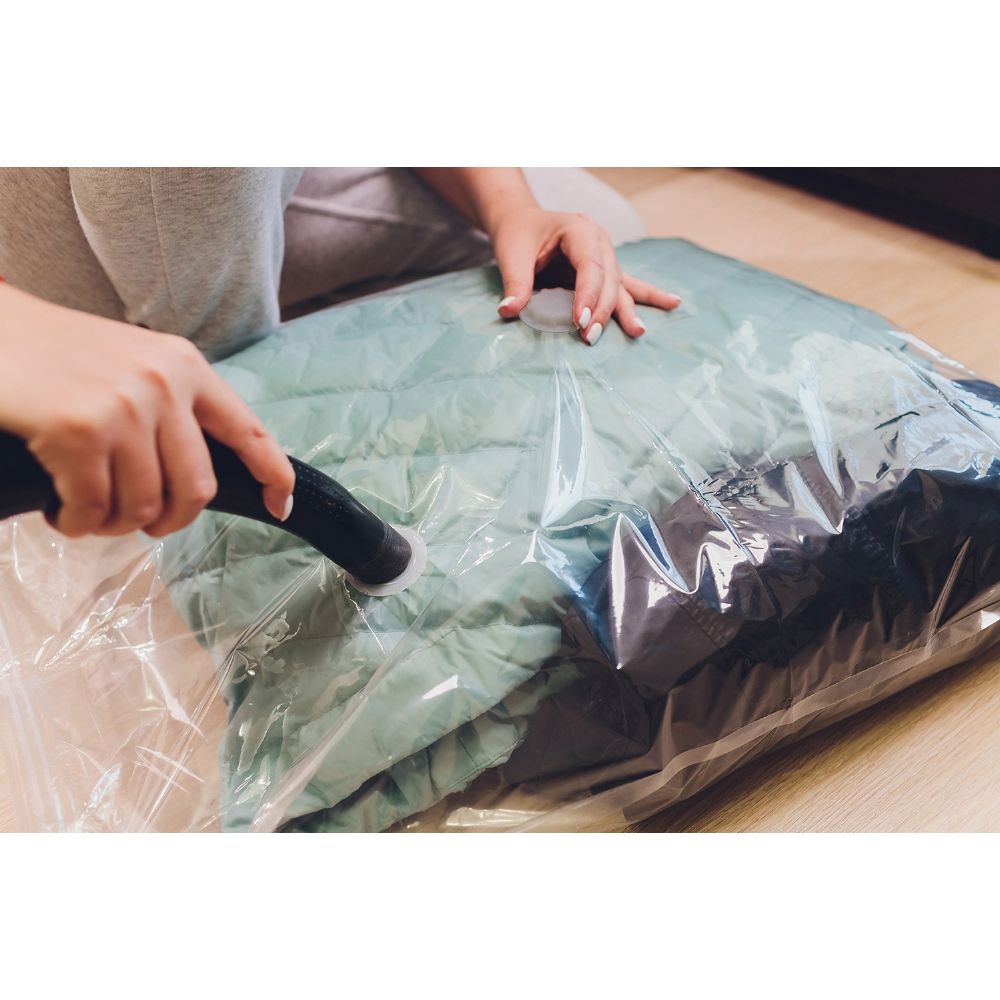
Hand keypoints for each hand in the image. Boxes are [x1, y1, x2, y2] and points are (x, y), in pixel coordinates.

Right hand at [0, 283, 294, 538]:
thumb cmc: (53, 353)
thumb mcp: (131, 361)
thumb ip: (170, 405)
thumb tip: (195, 474)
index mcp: (185, 366)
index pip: (249, 430)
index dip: (272, 475)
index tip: (280, 505)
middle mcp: (164, 384)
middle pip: (196, 489)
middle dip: (170, 520)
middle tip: (144, 524)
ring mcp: (124, 407)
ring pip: (143, 506)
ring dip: (114, 525)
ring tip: (90, 513)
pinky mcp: (79, 431)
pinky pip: (94, 509)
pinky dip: (77, 524)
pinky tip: (62, 513)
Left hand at [489, 207, 680, 343]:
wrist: (522, 222)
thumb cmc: (518, 235)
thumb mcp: (511, 253)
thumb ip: (514, 282)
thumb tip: (509, 311)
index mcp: (580, 229)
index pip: (590, 267)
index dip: (587, 296)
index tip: (579, 322)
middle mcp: (599, 240)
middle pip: (608, 280)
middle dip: (602, 310)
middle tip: (590, 337)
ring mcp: (607, 255)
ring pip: (620, 286)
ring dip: (626, 311)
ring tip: (638, 332)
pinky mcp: (607, 269)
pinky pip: (629, 285)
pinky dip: (648, 296)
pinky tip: (673, 303)